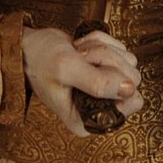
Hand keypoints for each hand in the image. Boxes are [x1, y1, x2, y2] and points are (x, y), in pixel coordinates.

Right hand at [21, 27, 142, 136]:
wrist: (29, 46)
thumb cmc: (41, 60)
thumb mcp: (66, 69)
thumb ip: (98, 82)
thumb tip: (129, 89)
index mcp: (89, 120)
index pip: (132, 103)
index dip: (117, 82)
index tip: (91, 71)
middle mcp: (101, 107)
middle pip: (132, 78)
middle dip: (105, 59)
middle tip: (81, 58)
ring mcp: (106, 87)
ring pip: (127, 61)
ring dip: (101, 49)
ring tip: (78, 54)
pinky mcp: (107, 69)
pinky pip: (120, 49)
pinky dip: (101, 42)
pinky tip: (81, 47)